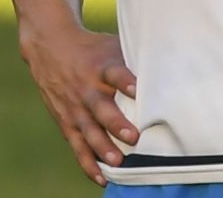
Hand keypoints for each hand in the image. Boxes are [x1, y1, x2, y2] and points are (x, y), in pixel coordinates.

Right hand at [18, 20, 138, 184]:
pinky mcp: (66, 120)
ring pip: (87, 129)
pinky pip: (77, 144)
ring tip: (116, 162)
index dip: (125, 81)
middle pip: (100, 106)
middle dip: (115, 123)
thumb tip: (173, 70)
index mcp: (100, 66)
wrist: (49, 45)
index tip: (137, 89)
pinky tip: (101, 177)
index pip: (114, 73)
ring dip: (102, 146)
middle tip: (133, 136)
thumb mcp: (110, 46)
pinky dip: (87, 161)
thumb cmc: (92, 49)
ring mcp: (74, 106)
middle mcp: (86, 87)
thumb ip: (134, 60)